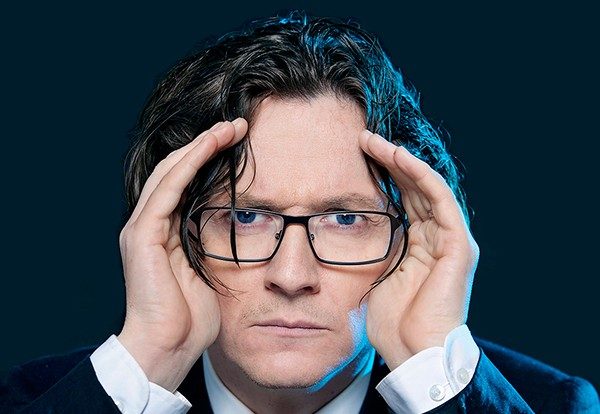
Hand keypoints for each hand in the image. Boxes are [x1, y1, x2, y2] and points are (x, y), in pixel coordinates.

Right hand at [117, 118, 247, 390]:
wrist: (167, 347)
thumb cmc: (191, 317)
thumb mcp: (210, 271)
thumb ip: (213, 244)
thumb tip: (237, 226)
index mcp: (164, 232)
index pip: (185, 183)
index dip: (209, 158)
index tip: (239, 142)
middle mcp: (149, 224)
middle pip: (177, 170)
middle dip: (207, 144)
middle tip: (238, 125)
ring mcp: (142, 228)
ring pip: (171, 172)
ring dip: (201, 146)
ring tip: (229, 127)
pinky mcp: (142, 235)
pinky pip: (168, 190)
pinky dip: (189, 164)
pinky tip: (210, 146)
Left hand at [359, 130, 478, 369]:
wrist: (414, 353)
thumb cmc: (392, 322)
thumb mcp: (376, 275)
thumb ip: (373, 248)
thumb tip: (346, 228)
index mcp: (419, 244)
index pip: (402, 199)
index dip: (382, 175)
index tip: (355, 155)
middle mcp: (437, 237)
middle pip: (413, 188)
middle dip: (388, 161)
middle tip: (362, 138)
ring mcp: (451, 240)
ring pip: (426, 187)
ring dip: (401, 161)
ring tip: (374, 141)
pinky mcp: (459, 246)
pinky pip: (440, 201)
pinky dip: (421, 177)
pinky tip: (400, 158)